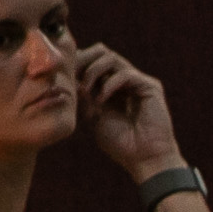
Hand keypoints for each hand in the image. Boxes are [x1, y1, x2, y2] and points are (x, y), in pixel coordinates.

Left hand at [74, 42, 184, 179]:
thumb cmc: (121, 144)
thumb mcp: (94, 116)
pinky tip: (102, 101)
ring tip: (85, 89)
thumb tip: (68, 77)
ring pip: (112, 58)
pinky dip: (109, 85)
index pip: (92, 62)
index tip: (62, 76)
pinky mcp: (150, 86)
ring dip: (93, 71)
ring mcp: (138, 82)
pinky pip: (126, 74)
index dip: (77, 64)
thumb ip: (85, 96)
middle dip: (84, 60)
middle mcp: (125, 80)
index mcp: (111, 87)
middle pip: (102, 52)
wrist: (144, 159)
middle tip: (72, 76)